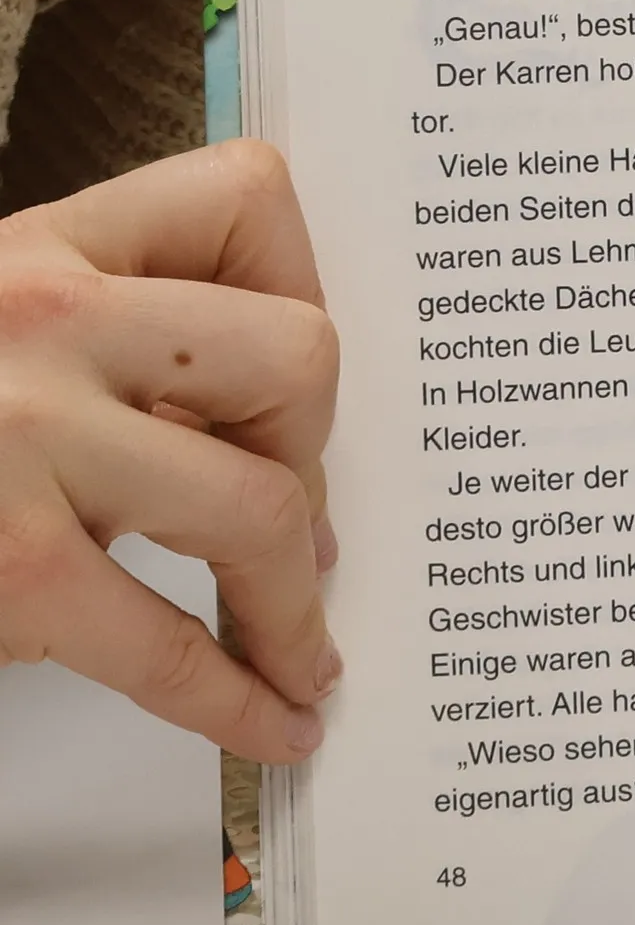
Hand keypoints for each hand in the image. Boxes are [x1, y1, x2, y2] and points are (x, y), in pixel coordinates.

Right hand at [0, 143, 339, 761]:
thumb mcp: (2, 334)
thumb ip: (123, 354)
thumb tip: (293, 481)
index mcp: (45, 247)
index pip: (250, 201)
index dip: (305, 295)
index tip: (286, 386)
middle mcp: (41, 317)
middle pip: (300, 357)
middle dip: (313, 456)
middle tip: (284, 523)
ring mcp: (21, 437)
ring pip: (264, 504)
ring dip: (294, 598)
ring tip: (296, 648)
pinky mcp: (9, 566)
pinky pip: (171, 644)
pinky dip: (240, 701)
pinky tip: (271, 724)